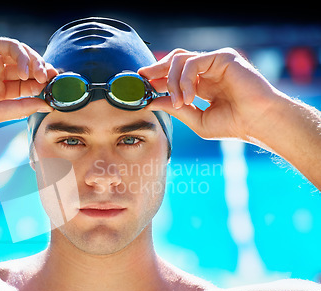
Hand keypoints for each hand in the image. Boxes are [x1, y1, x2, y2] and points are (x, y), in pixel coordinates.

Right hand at [0, 36, 56, 123]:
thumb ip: (23, 107)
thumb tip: (49, 105)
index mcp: (0, 90)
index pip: (28, 86)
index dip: (42, 87)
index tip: (55, 92)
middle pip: (29, 69)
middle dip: (43, 73)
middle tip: (53, 80)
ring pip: (22, 55)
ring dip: (36, 63)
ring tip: (40, 76)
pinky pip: (10, 46)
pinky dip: (22, 56)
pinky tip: (25, 71)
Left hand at [139, 48, 281, 141]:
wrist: (259, 123)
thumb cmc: (234, 125)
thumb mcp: (196, 119)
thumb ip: (175, 109)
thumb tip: (151, 102)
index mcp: (202, 84)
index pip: (173, 74)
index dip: (155, 78)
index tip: (140, 85)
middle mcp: (207, 71)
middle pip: (174, 60)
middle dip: (156, 69)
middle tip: (143, 80)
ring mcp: (215, 62)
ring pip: (180, 59)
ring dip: (172, 81)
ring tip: (177, 102)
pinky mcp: (223, 57)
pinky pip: (193, 62)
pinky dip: (185, 80)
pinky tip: (187, 97)